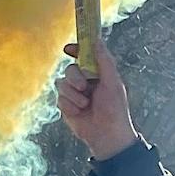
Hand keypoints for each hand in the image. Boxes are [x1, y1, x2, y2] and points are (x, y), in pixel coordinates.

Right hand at [56, 41, 139, 162]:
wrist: (106, 135)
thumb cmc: (115, 109)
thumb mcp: (112, 82)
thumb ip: (104, 60)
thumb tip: (97, 40)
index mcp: (97, 74)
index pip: (83, 56)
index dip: (75, 50)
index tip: (68, 49)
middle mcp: (85, 82)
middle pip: (69, 69)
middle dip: (75, 77)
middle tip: (84, 87)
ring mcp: (74, 94)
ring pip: (61, 84)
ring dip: (73, 95)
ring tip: (85, 105)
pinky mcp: (66, 107)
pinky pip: (59, 99)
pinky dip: (69, 105)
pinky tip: (79, 113)